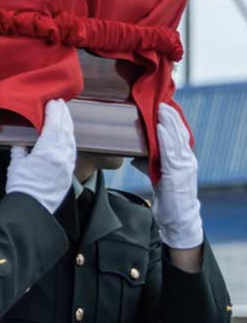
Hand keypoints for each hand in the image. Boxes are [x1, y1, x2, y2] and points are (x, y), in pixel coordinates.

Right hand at [5, 99, 76, 211]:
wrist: (32, 209)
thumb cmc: (21, 187)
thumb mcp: (16, 165)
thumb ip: (20, 150)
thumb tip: (21, 143)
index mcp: (48, 150)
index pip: (53, 125)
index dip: (54, 112)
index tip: (53, 102)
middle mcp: (61, 155)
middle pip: (65, 130)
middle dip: (63, 116)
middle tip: (61, 104)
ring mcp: (67, 164)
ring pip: (71, 139)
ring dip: (68, 126)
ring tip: (65, 117)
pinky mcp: (68, 172)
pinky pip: (72, 150)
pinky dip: (70, 139)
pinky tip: (67, 136)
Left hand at [140, 104, 202, 248]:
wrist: (177, 220)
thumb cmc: (168, 198)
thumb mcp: (158, 177)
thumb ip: (150, 164)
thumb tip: (136, 155)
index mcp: (183, 160)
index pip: (178, 136)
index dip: (172, 121)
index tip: (163, 106)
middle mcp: (186, 161)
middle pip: (179, 134)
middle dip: (170, 117)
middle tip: (161, 101)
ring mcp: (184, 167)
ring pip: (176, 140)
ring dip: (168, 124)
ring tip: (160, 109)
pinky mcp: (177, 174)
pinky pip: (171, 153)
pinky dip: (166, 140)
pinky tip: (160, 129)